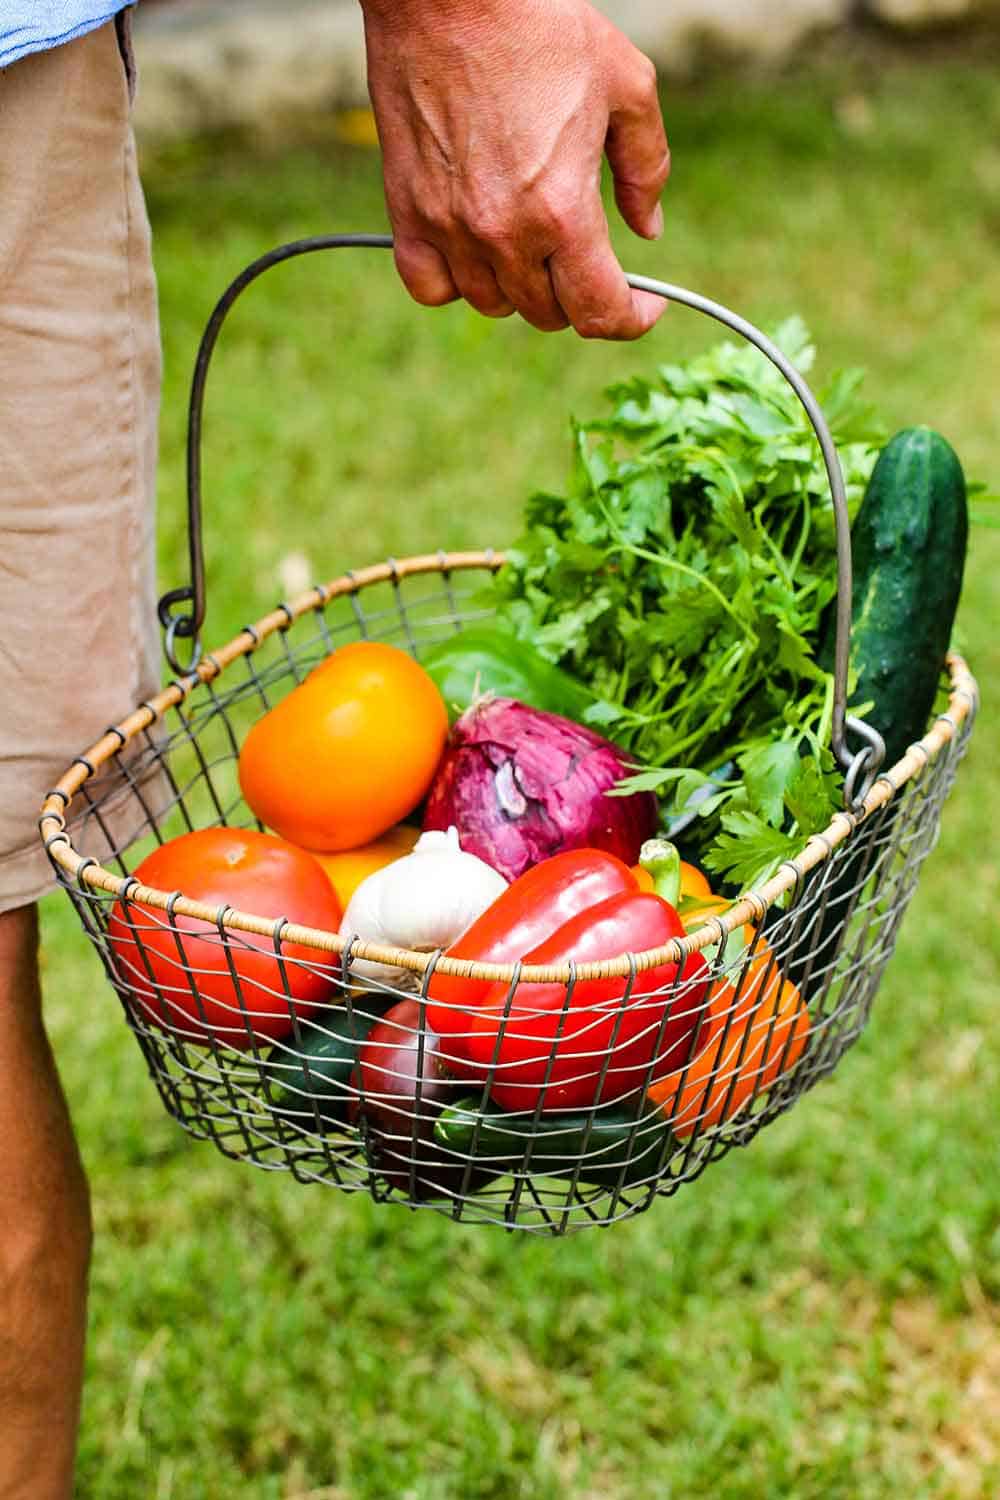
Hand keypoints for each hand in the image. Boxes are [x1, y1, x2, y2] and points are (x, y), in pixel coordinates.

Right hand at [358, 0, 669, 338]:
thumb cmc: (543, 26)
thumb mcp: (628, 85)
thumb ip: (646, 168)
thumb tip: (647, 229)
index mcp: (564, 210)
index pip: (600, 313)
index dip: (633, 318)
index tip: (646, 304)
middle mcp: (504, 233)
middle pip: (548, 314)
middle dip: (577, 293)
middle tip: (587, 254)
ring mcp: (450, 228)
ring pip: (493, 305)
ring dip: (520, 287)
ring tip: (533, 242)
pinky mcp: (407, 212)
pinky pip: (430, 286)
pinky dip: (455, 282)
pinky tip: (474, 249)